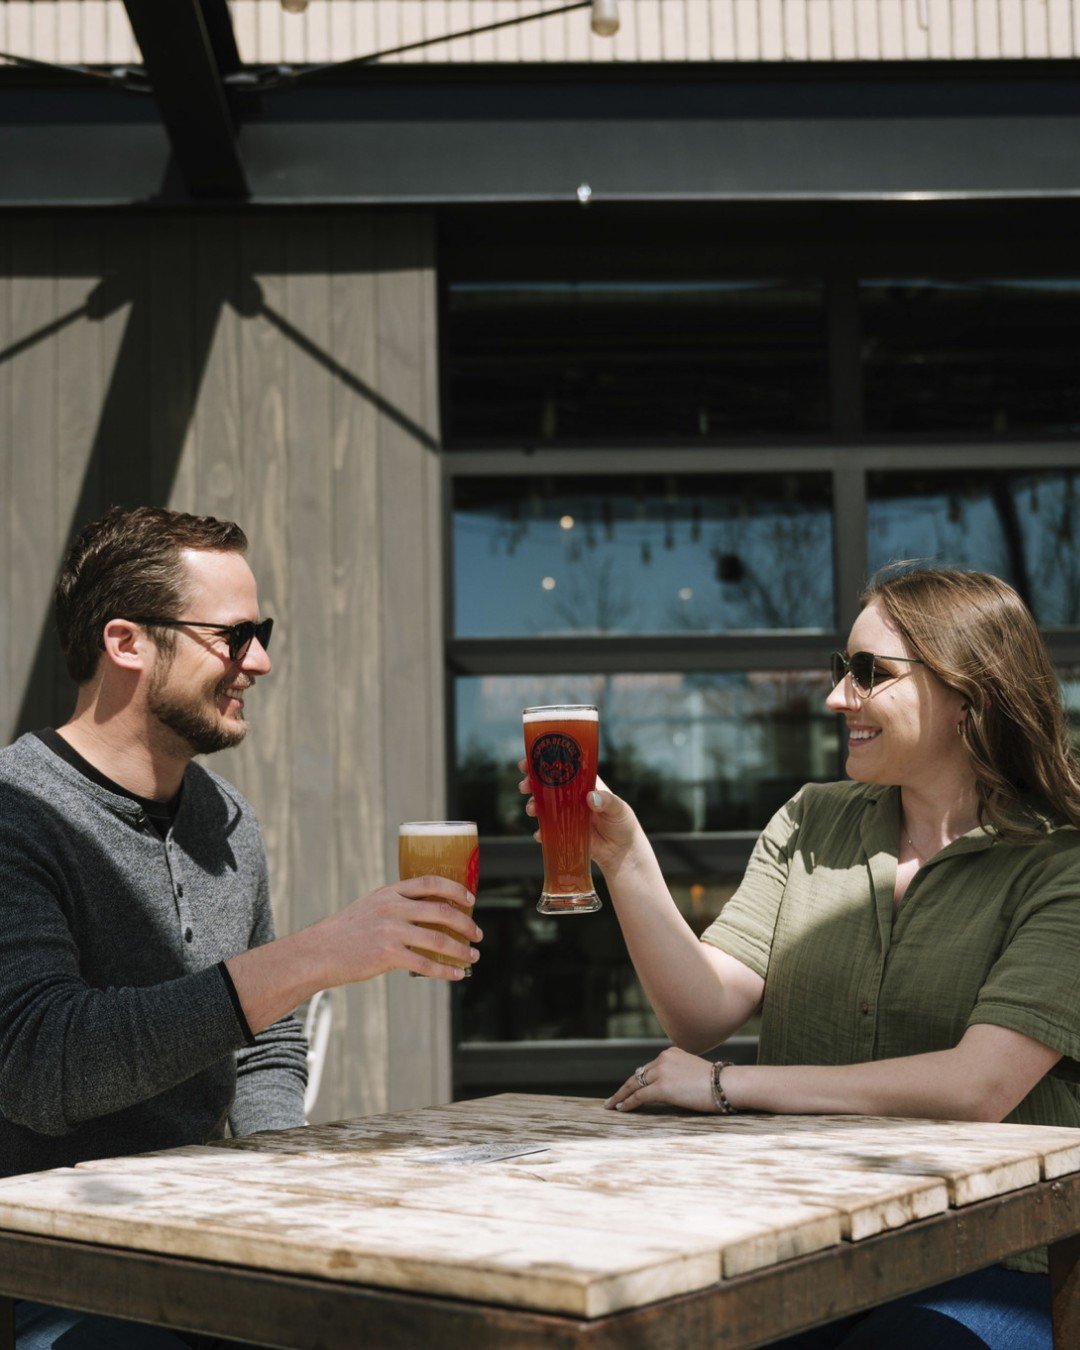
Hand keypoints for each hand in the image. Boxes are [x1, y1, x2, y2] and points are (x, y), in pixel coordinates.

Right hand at [317, 877, 482, 984]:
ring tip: (472, 956)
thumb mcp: (371, 906)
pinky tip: (456, 974)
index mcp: (390, 892)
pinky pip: (425, 964)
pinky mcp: (387, 955)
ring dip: (461, 949)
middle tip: (478, 933)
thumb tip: (430, 915)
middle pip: (441, 910)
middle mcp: (393, 907)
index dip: (455, 889)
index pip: (431, 882)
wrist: (319, 952)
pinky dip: (445, 970)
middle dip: (466, 923)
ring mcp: (390, 931)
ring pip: (438, 939)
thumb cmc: (346, 931)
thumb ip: (397, 905)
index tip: (470, 899)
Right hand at [517, 762, 640, 869]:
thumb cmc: (622, 823)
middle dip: (533, 783)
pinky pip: (548, 830)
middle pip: (548, 785)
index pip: (563, 768)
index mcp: (584, 784)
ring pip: (544, 806)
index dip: (546, 762)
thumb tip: (591, 797)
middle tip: (524, 786)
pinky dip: (541, 832)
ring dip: (534, 805)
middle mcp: (572, 797)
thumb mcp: (619, 808)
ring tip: (532, 809)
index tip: (530, 762)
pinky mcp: (564, 832)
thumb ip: (607, 801)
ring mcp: (566, 814)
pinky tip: (540, 834)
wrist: (622, 851)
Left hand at [603, 1046, 716, 1113]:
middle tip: (613, 1098)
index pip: (648, 1068)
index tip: (628, 1087)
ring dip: (621, 1096)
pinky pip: (639, 1096)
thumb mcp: (693, 1072)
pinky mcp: (662, 1087)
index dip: (637, 1079)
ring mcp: (661, 1072)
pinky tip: (621, 1109)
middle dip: (625, 1087)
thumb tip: (665, 1087)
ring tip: (612, 1105)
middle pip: (638, 1075)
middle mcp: (663, 1058)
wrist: (726, 1085)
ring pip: (635, 1085)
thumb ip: (677, 1074)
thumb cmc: (716, 1083)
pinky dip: (627, 1103)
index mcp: (671, 1053)